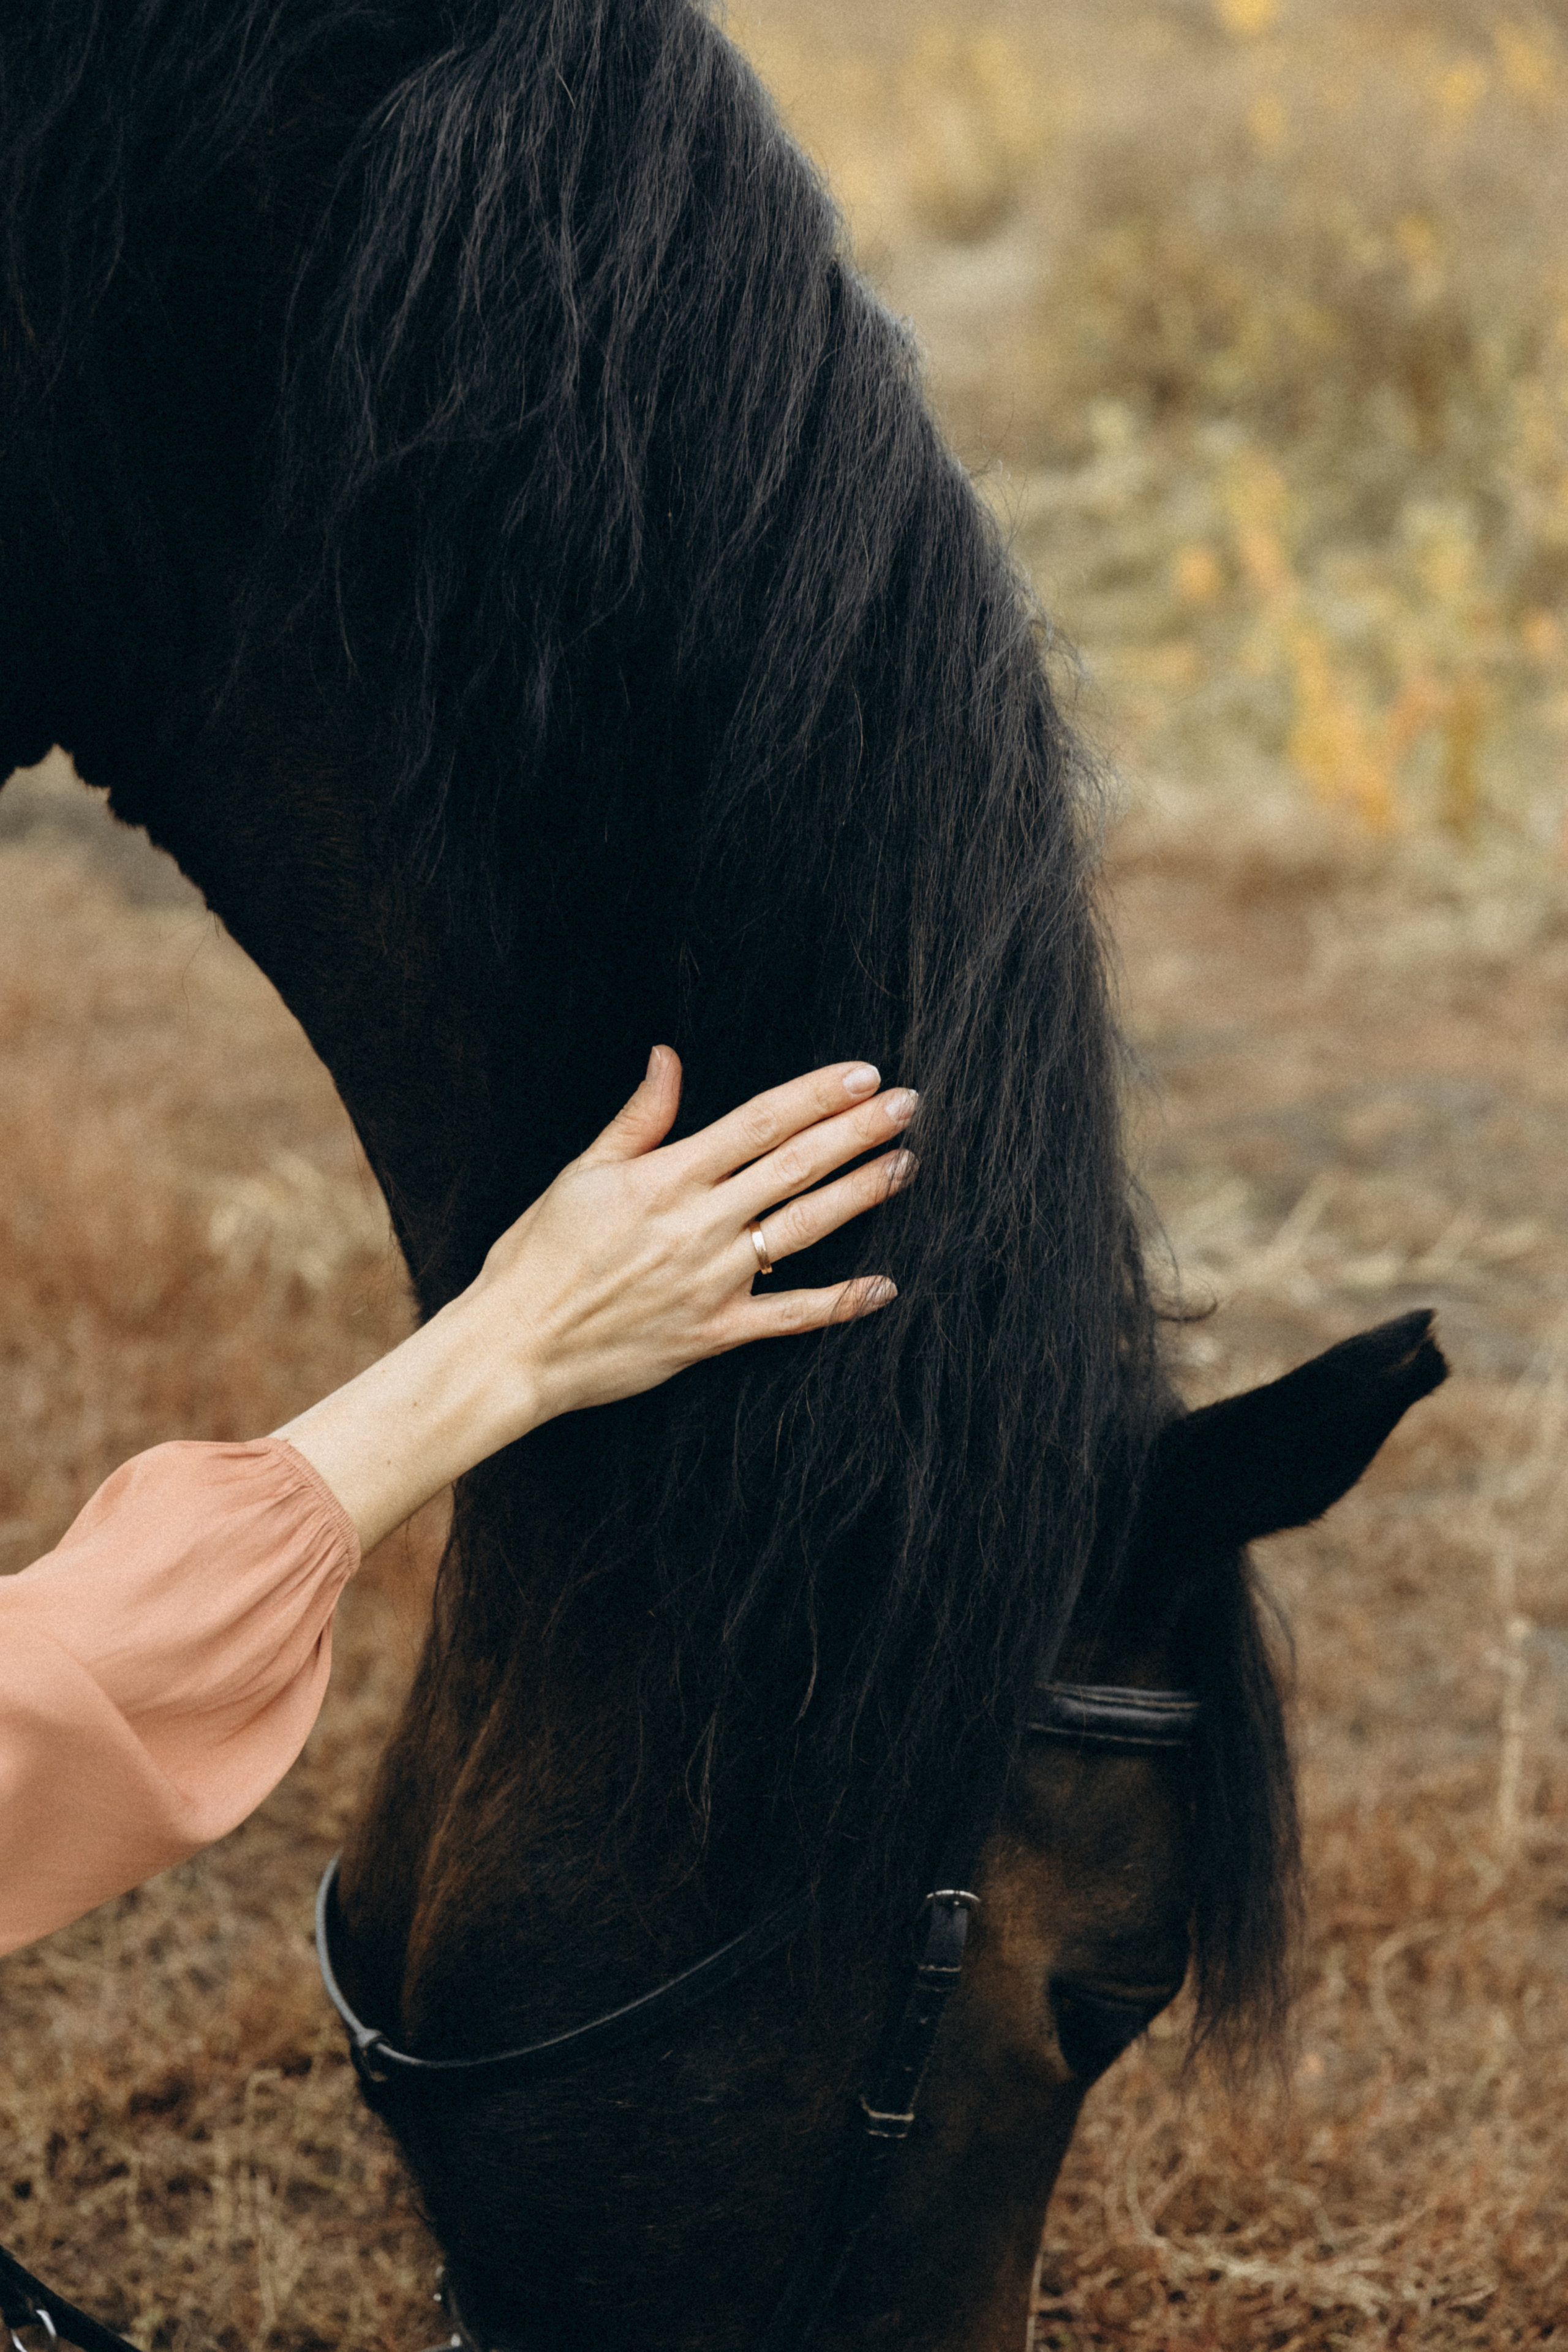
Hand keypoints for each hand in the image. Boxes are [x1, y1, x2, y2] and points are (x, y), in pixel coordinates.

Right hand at [470, 1045, 915, 1422]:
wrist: (514, 1347)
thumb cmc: (537, 1257)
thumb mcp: (580, 1174)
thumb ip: (638, 1119)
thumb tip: (668, 1058)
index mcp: (665, 1176)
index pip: (760, 1122)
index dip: (818, 1095)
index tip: (865, 1074)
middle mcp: (697, 1224)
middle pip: (796, 1166)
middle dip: (858, 1131)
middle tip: (910, 1105)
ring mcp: (712, 1281)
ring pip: (804, 1229)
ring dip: (861, 1194)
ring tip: (906, 1165)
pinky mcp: (714, 1333)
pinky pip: (789, 1316)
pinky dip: (839, 1303)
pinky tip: (884, 1286)